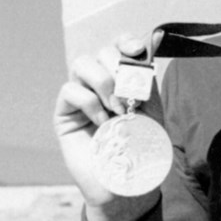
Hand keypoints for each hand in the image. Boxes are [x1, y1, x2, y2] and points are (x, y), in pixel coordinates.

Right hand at [53, 34, 161, 220]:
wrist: (128, 183)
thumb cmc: (143, 147)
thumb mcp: (152, 107)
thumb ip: (148, 76)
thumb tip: (156, 37)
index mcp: (123, 80)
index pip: (118, 46)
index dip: (125, 42)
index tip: (136, 50)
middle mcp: (100, 84)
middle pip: (101, 52)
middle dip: (118, 69)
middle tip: (130, 96)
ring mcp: (81, 98)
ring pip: (82, 64)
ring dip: (104, 82)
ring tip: (118, 109)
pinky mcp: (65, 114)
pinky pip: (71, 91)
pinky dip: (90, 103)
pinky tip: (104, 124)